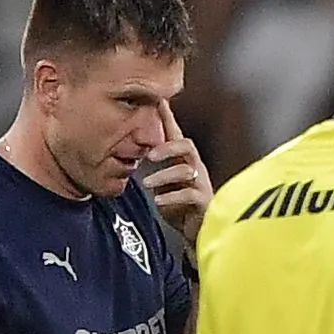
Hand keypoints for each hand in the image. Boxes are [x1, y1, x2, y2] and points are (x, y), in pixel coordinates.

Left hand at [139, 115, 210, 244]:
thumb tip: (129, 152)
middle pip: (186, 146)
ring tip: (147, 183)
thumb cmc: (180, 207)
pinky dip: (171, 196)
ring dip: (163, 175)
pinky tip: (159, 201)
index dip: (168, 118)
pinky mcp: (204, 202)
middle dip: (167, 147)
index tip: (159, 100)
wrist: (198, 233)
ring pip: (185, 170)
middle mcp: (195, 169)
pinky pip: (190, 194)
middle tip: (149, 154)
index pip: (176, 135)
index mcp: (184, 162)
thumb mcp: (163, 184)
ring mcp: (201, 185)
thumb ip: (153, 169)